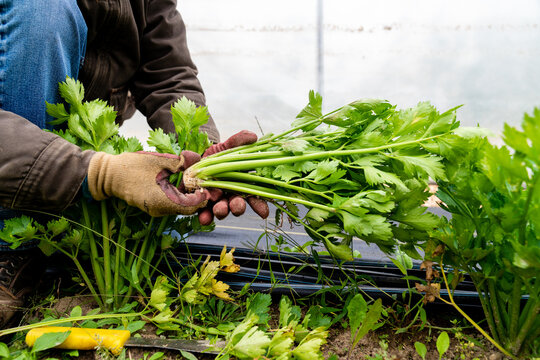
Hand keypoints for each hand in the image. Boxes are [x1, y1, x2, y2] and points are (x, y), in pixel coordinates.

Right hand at [87, 151, 206, 216]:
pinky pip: (172, 203)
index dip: (204, 195)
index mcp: (163, 202)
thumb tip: (198, 159)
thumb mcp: (159, 160)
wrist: (108, 175)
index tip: (208, 181)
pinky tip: (181, 180)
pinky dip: (180, 193)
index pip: (193, 206)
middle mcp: (161, 211)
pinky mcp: (154, 206)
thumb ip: (181, 162)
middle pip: (189, 208)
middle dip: (199, 194)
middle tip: (204, 178)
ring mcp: (157, 210)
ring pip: (182, 205)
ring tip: (194, 177)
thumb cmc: (132, 166)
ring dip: (190, 193)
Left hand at [197, 130, 269, 224]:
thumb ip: (238, 141)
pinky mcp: (200, 205)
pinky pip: (204, 214)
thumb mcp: (226, 146)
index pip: (253, 196)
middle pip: (237, 205)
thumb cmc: (214, 155)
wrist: (192, 159)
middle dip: (238, 207)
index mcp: (240, 183)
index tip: (264, 212)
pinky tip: (204, 219)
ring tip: (220, 209)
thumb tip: (254, 137)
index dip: (259, 204)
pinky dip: (205, 218)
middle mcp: (230, 195)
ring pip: (221, 211)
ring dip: (222, 212)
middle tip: (238, 206)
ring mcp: (215, 201)